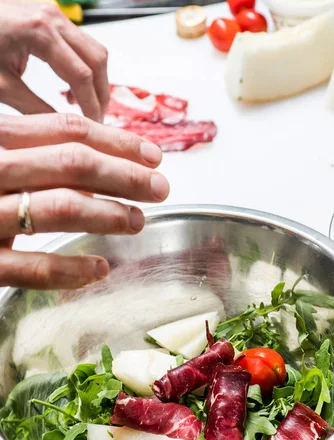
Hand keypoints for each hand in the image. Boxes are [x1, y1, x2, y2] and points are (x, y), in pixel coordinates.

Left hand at [0, 1, 108, 121]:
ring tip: (84, 107)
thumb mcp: (2, 87)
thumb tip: (63, 132)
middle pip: (97, 59)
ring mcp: (52, 13)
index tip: (94, 128)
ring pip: (93, 50)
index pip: (82, 75)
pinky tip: (71, 87)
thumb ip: (35, 111)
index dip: (92, 106)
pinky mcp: (49, 16)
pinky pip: (80, 43)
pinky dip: (84, 67)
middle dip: (100, 93)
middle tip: (96, 120)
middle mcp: (52, 17)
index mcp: (40, 32)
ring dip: (95, 80)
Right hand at [0, 112, 169, 288]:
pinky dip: (73, 270)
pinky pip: (34, 268)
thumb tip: (97, 157)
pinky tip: (99, 269)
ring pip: (60, 208)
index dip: (118, 142)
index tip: (152, 155)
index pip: (66, 131)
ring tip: (137, 221)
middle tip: (160, 188)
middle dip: (127, 175)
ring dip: (109, 214)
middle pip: (73, 164)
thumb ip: (28, 153)